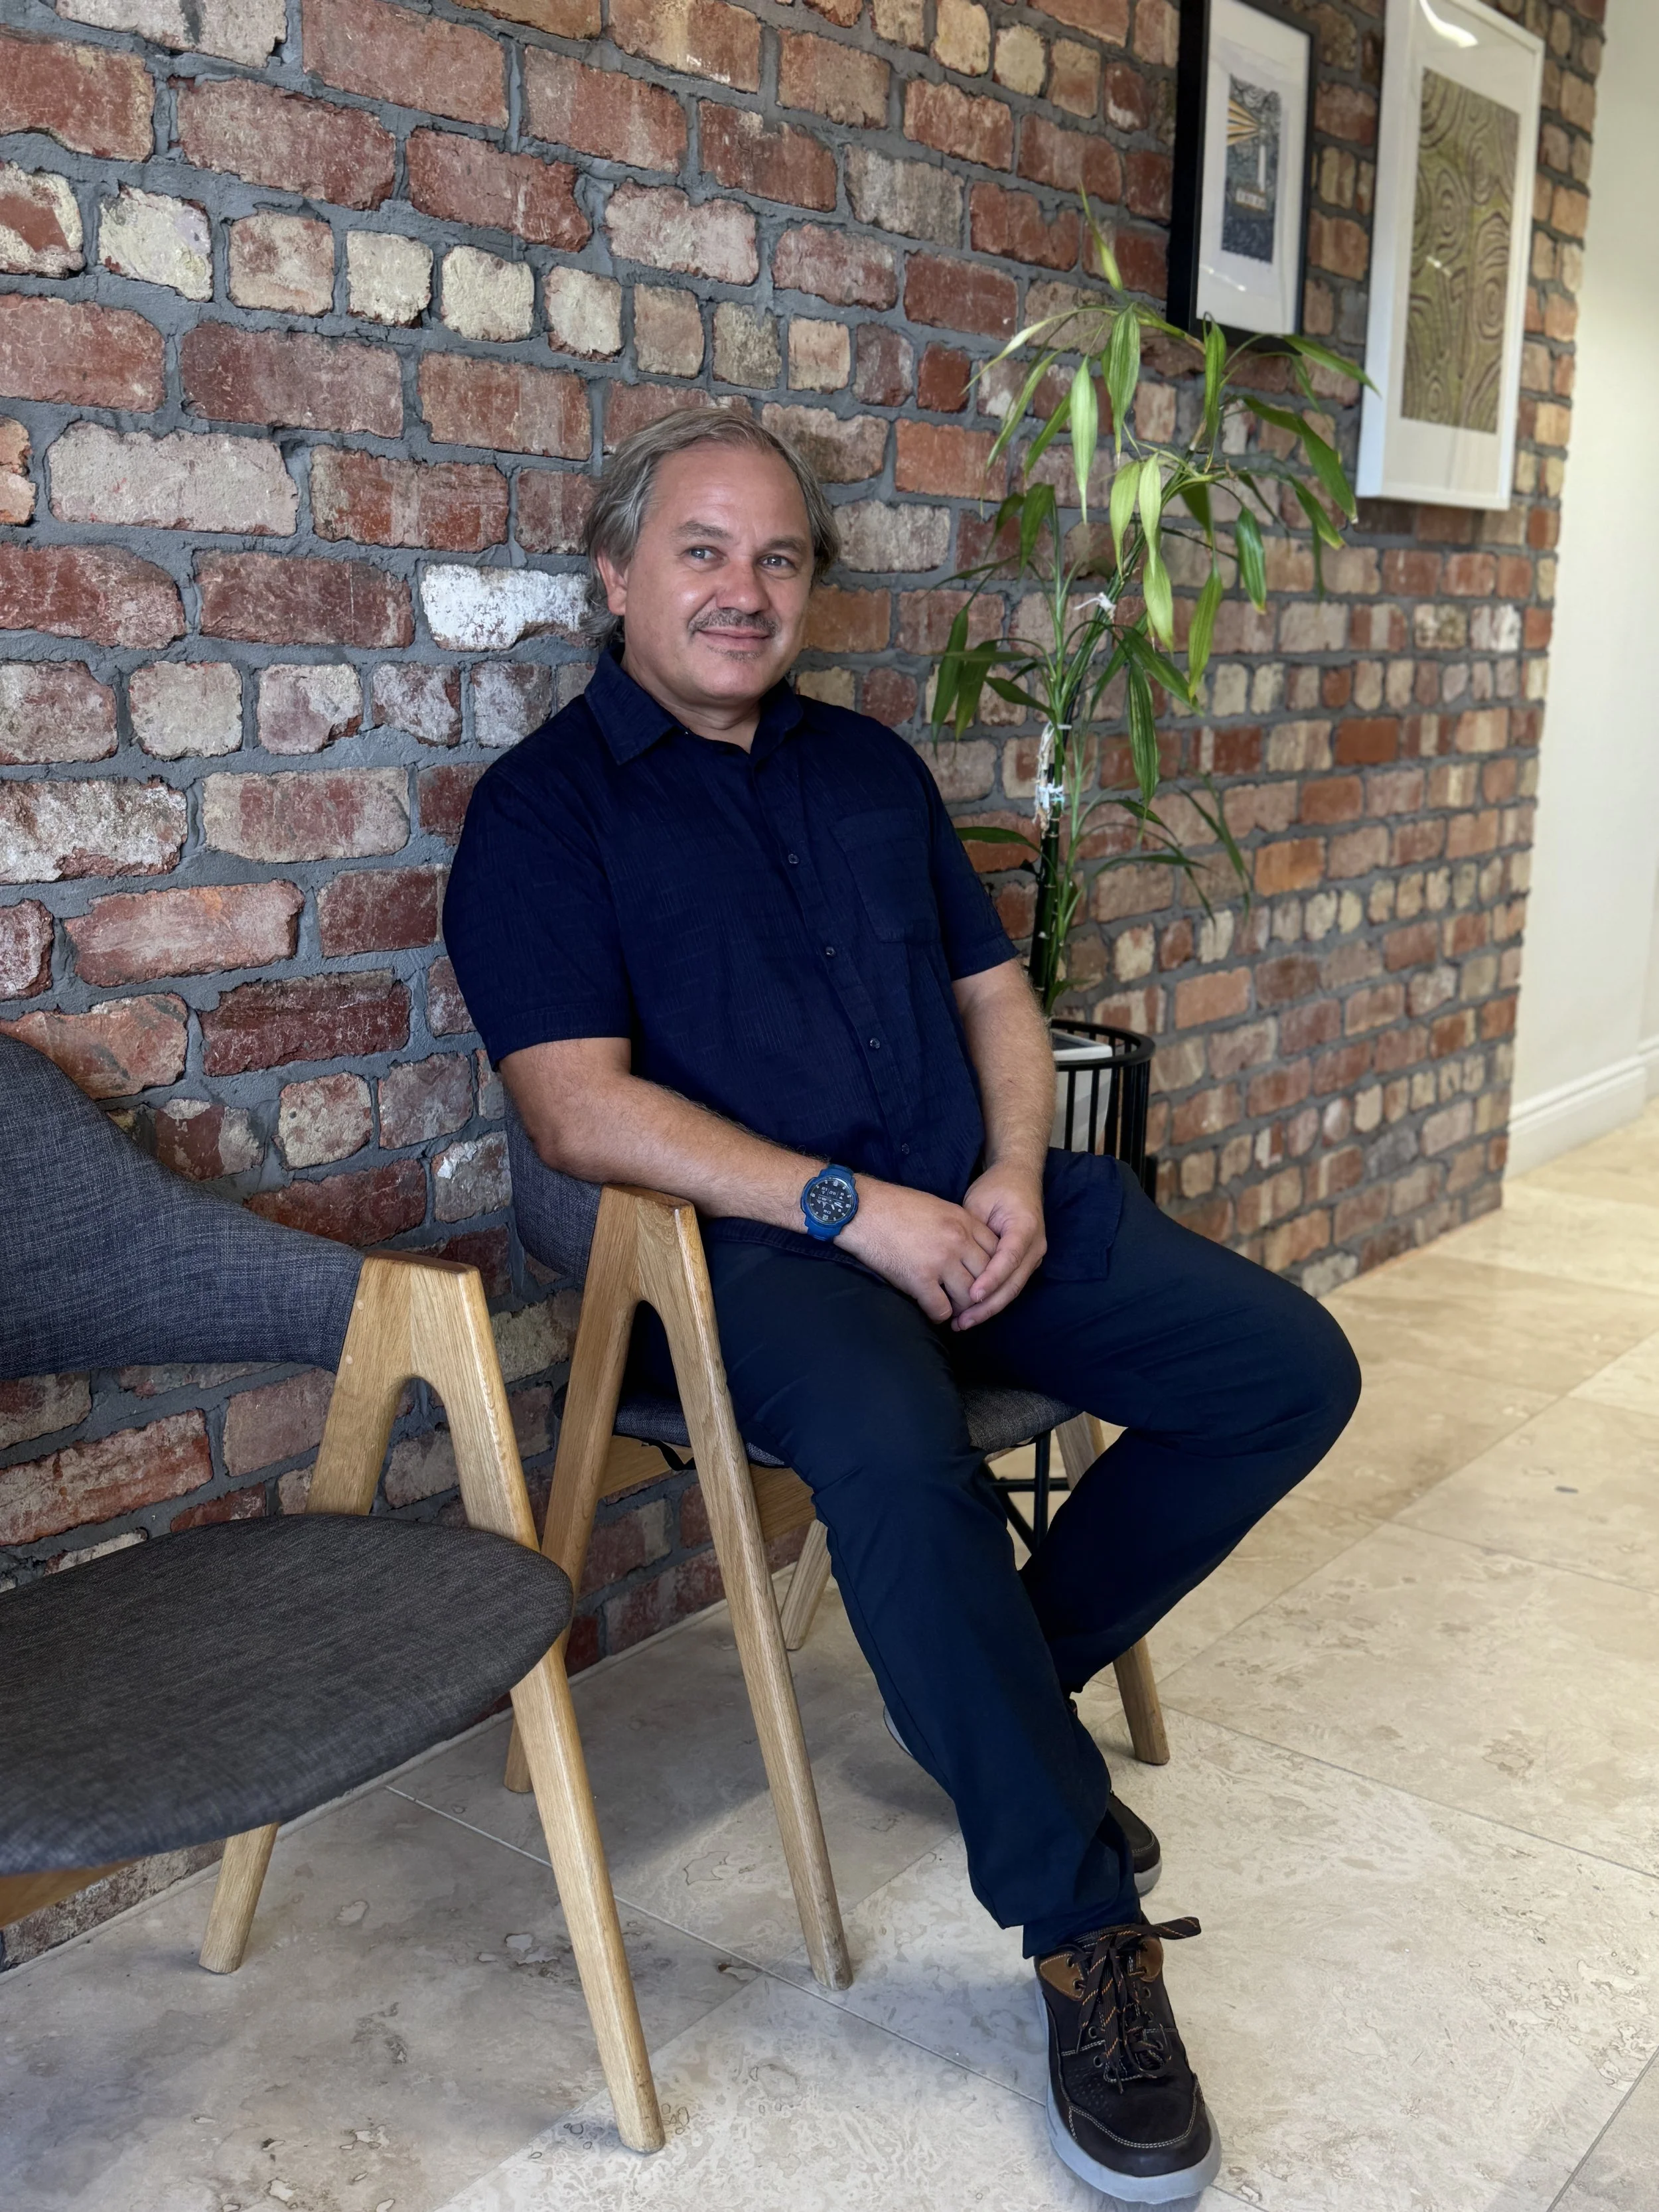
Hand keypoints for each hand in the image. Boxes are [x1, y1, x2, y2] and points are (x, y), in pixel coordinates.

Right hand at [839, 1180, 1000, 1324]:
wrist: (861, 1209)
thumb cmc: (893, 1206)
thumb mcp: (936, 1207)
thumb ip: (957, 1226)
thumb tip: (968, 1248)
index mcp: (963, 1221)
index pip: (997, 1252)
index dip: (993, 1270)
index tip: (983, 1279)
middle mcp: (958, 1240)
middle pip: (988, 1277)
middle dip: (981, 1293)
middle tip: (969, 1302)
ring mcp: (940, 1260)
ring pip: (969, 1297)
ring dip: (961, 1308)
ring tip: (951, 1309)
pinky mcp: (919, 1278)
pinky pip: (941, 1309)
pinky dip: (938, 1315)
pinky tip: (930, 1310)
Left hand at [951, 1162, 1046, 1329]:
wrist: (1019, 1177)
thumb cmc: (996, 1187)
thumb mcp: (979, 1202)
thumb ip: (971, 1231)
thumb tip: (956, 1259)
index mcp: (1025, 1227)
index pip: (1008, 1259)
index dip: (991, 1280)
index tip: (971, 1296)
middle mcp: (1035, 1245)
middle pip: (1013, 1284)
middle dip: (987, 1306)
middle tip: (961, 1321)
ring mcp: (1033, 1256)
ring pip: (1012, 1290)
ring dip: (989, 1309)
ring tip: (963, 1323)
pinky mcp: (1025, 1263)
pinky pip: (1010, 1286)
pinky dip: (993, 1300)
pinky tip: (973, 1312)